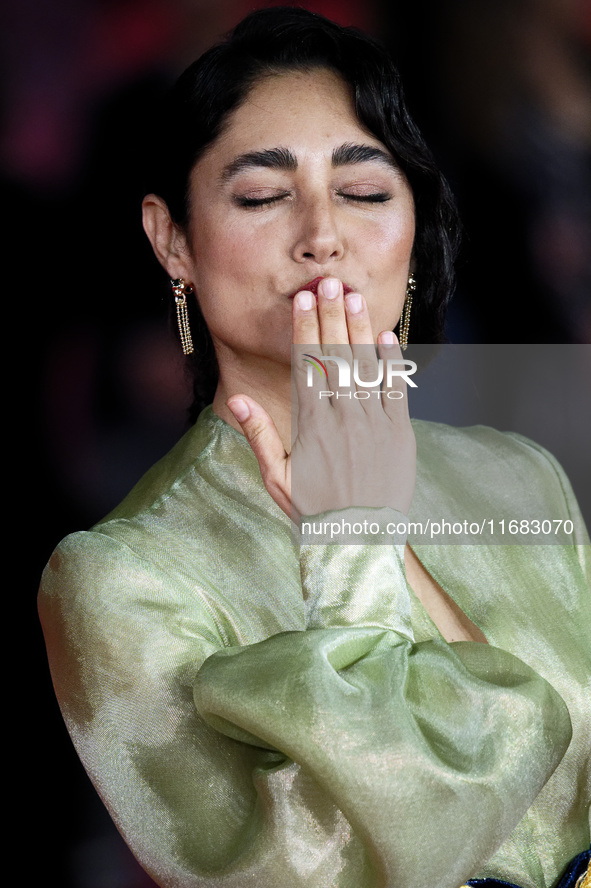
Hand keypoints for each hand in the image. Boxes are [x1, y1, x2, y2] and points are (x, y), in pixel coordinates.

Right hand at [227, 278, 415, 522]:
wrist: (361, 540)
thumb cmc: (313, 511)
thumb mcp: (276, 478)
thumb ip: (258, 435)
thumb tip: (237, 399)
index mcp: (310, 426)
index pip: (306, 366)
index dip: (304, 330)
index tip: (302, 300)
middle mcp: (342, 418)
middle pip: (335, 357)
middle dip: (331, 316)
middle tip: (328, 282)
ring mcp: (373, 424)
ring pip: (364, 367)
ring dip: (358, 328)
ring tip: (353, 296)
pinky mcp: (399, 434)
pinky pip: (395, 390)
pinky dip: (391, 362)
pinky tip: (386, 335)